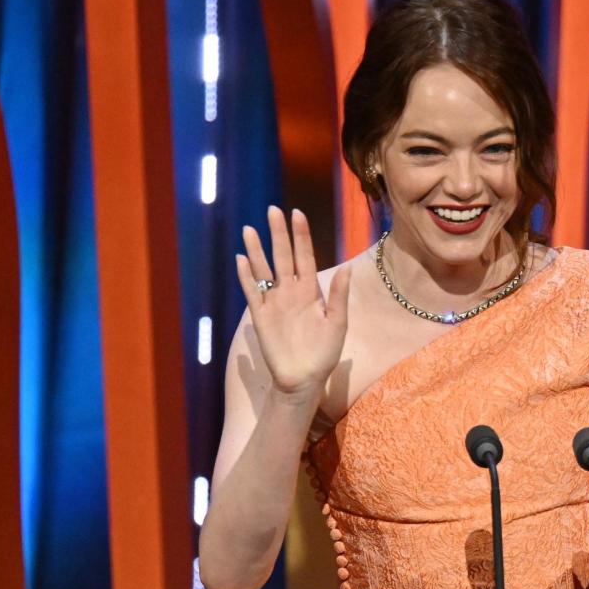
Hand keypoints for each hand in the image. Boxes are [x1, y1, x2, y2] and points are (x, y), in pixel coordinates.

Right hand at [236, 206, 350, 397]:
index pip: (305, 256)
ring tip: (250, 229)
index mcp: (311, 291)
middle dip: (278, 234)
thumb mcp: (337, 324)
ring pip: (264, 270)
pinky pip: (252, 292)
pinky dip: (246, 276)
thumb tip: (347, 268)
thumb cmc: (324, 353)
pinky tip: (241, 259)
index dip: (301, 235)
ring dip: (257, 250)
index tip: (297, 213)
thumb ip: (338, 296)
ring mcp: (274, 302)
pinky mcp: (260, 316)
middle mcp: (291, 291)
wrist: (304, 378)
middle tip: (272, 210)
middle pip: (283, 256)